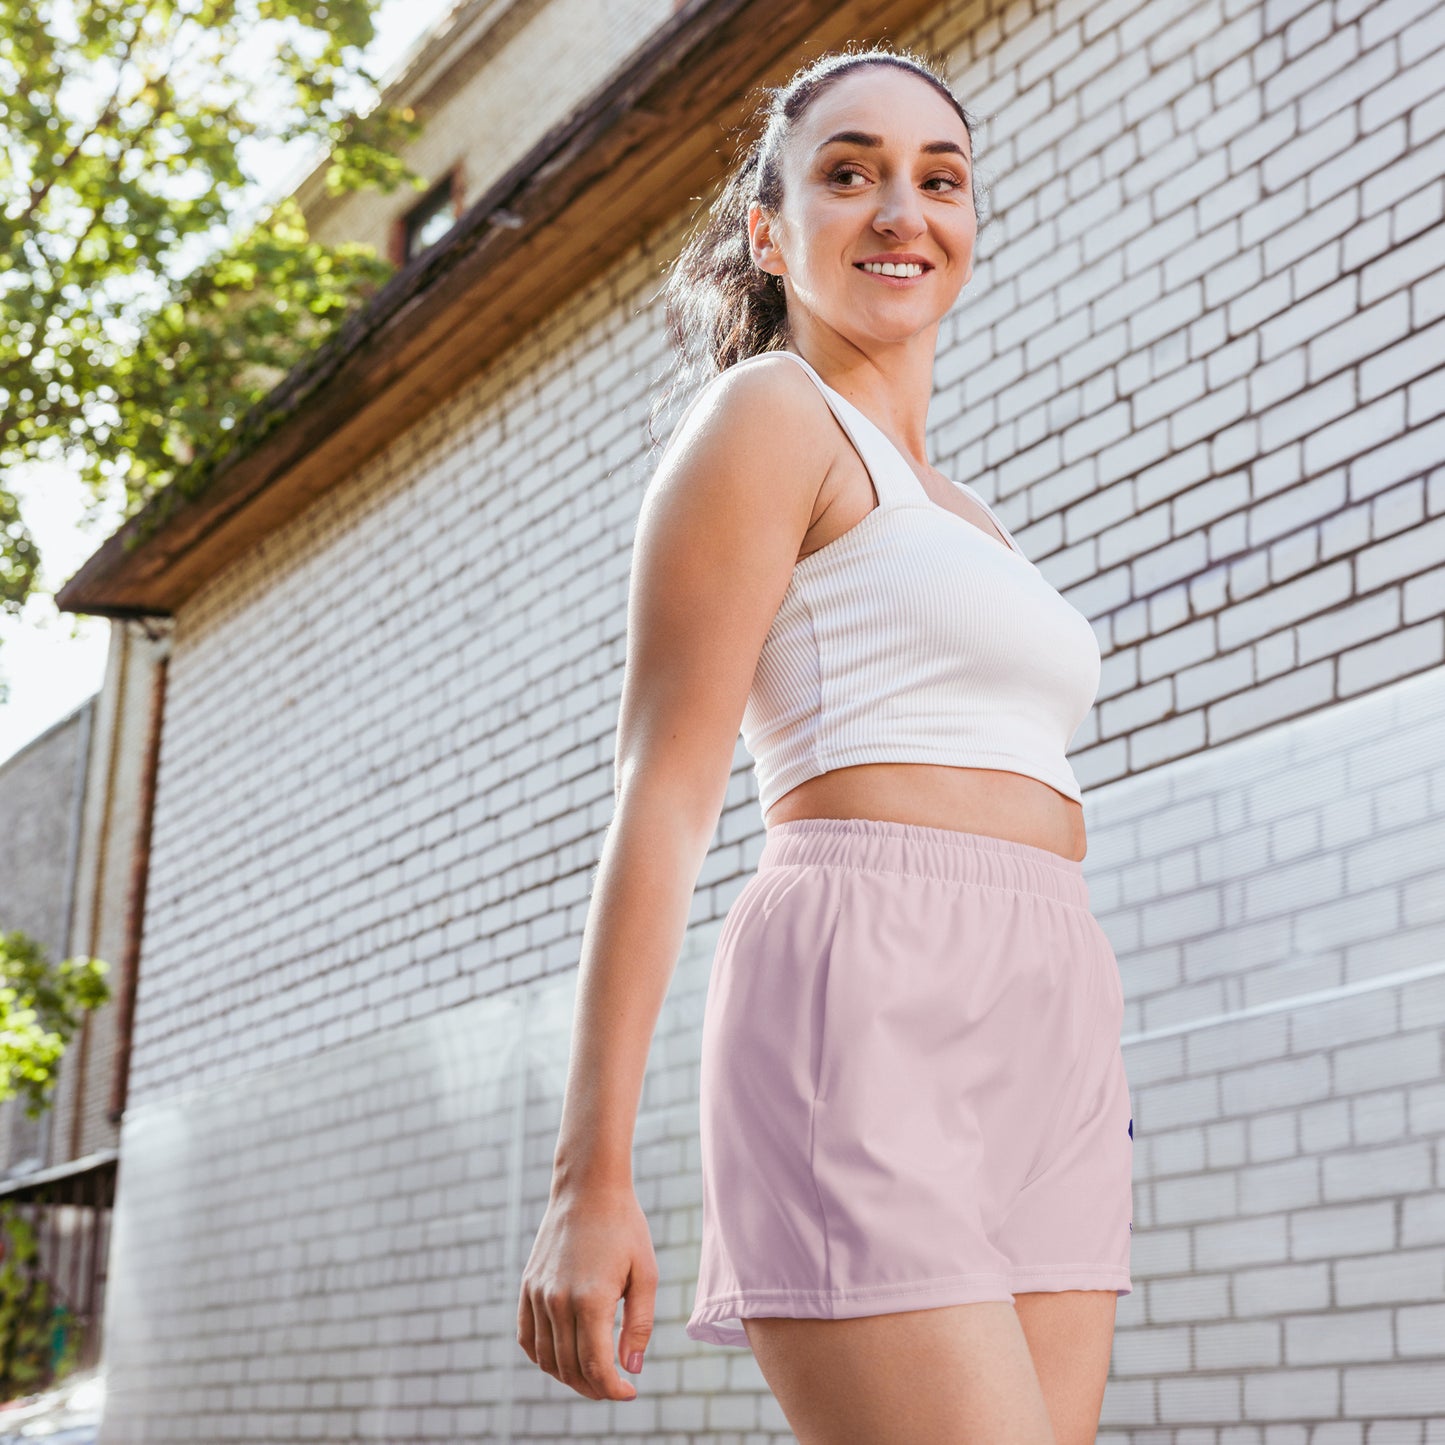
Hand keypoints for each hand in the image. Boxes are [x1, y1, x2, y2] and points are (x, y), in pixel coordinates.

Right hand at [517, 1182, 655, 1400]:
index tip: (629, 1392)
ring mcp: (538, 1294)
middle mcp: (557, 1301)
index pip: (595, 1366)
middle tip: (614, 1387)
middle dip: (594, 1387)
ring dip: (568, 1377)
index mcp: (590, 1300)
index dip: (612, 1389)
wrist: (588, 1187)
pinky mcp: (527, 1286)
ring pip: (546, 1358)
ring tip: (593, 1376)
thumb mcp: (645, 1273)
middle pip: (570, 1368)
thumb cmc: (624, 1227)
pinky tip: (562, 1358)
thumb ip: (640, 1325)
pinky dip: (542, 1358)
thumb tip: (631, 1369)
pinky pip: (526, 1337)